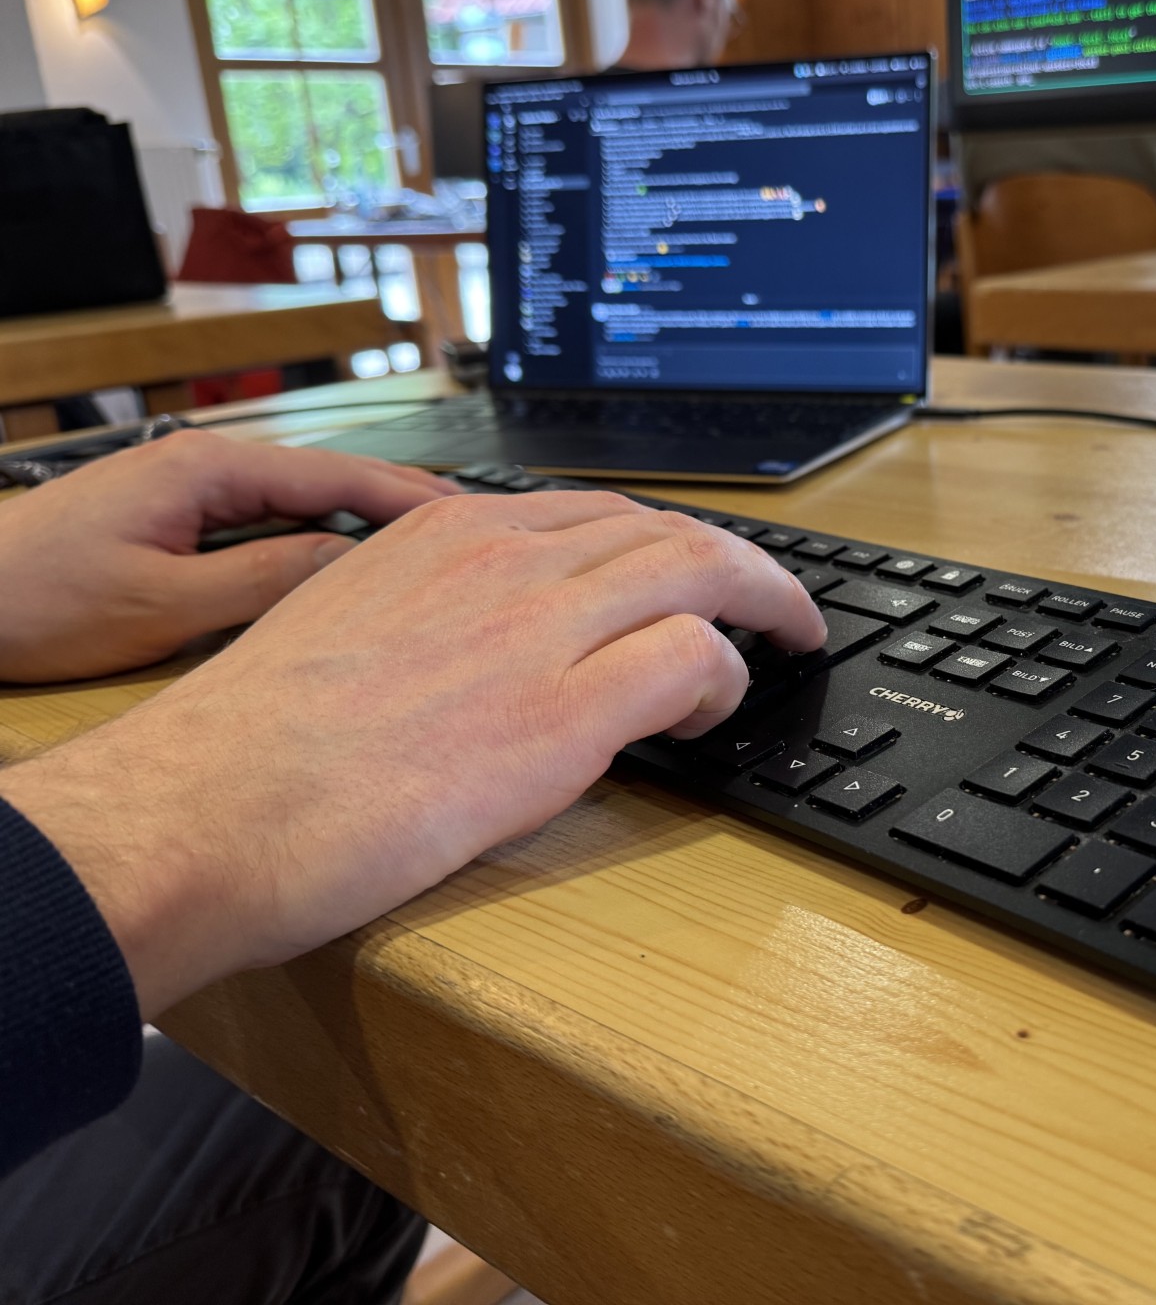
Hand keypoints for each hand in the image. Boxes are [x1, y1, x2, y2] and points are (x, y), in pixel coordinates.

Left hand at [0, 431, 459, 682]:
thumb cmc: (32, 600)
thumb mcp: (163, 604)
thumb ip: (267, 580)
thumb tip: (355, 565)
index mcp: (206, 467)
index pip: (337, 473)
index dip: (410, 499)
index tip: (471, 521)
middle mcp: (201, 462)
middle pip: (327, 475)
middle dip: (400, 499)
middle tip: (475, 529)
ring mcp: (185, 486)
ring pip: (300, 497)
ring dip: (362, 520)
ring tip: (429, 548)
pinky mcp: (172, 516)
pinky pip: (266, 518)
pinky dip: (316, 534)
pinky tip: (347, 561)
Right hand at [0, 488, 825, 1015]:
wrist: (200, 812)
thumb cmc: (248, 746)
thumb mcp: (342, 622)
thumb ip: (431, 609)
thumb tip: (488, 645)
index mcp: (443, 533)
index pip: (596, 512)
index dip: (664, 539)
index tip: (691, 566)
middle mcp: (499, 559)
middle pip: (665, 530)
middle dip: (736, 560)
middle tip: (772, 599)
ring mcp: (535, 628)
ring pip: (699, 572)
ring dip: (761, 603)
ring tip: (786, 640)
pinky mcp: (561, 712)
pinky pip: (691, 660)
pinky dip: (725, 678)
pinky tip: (711, 711)